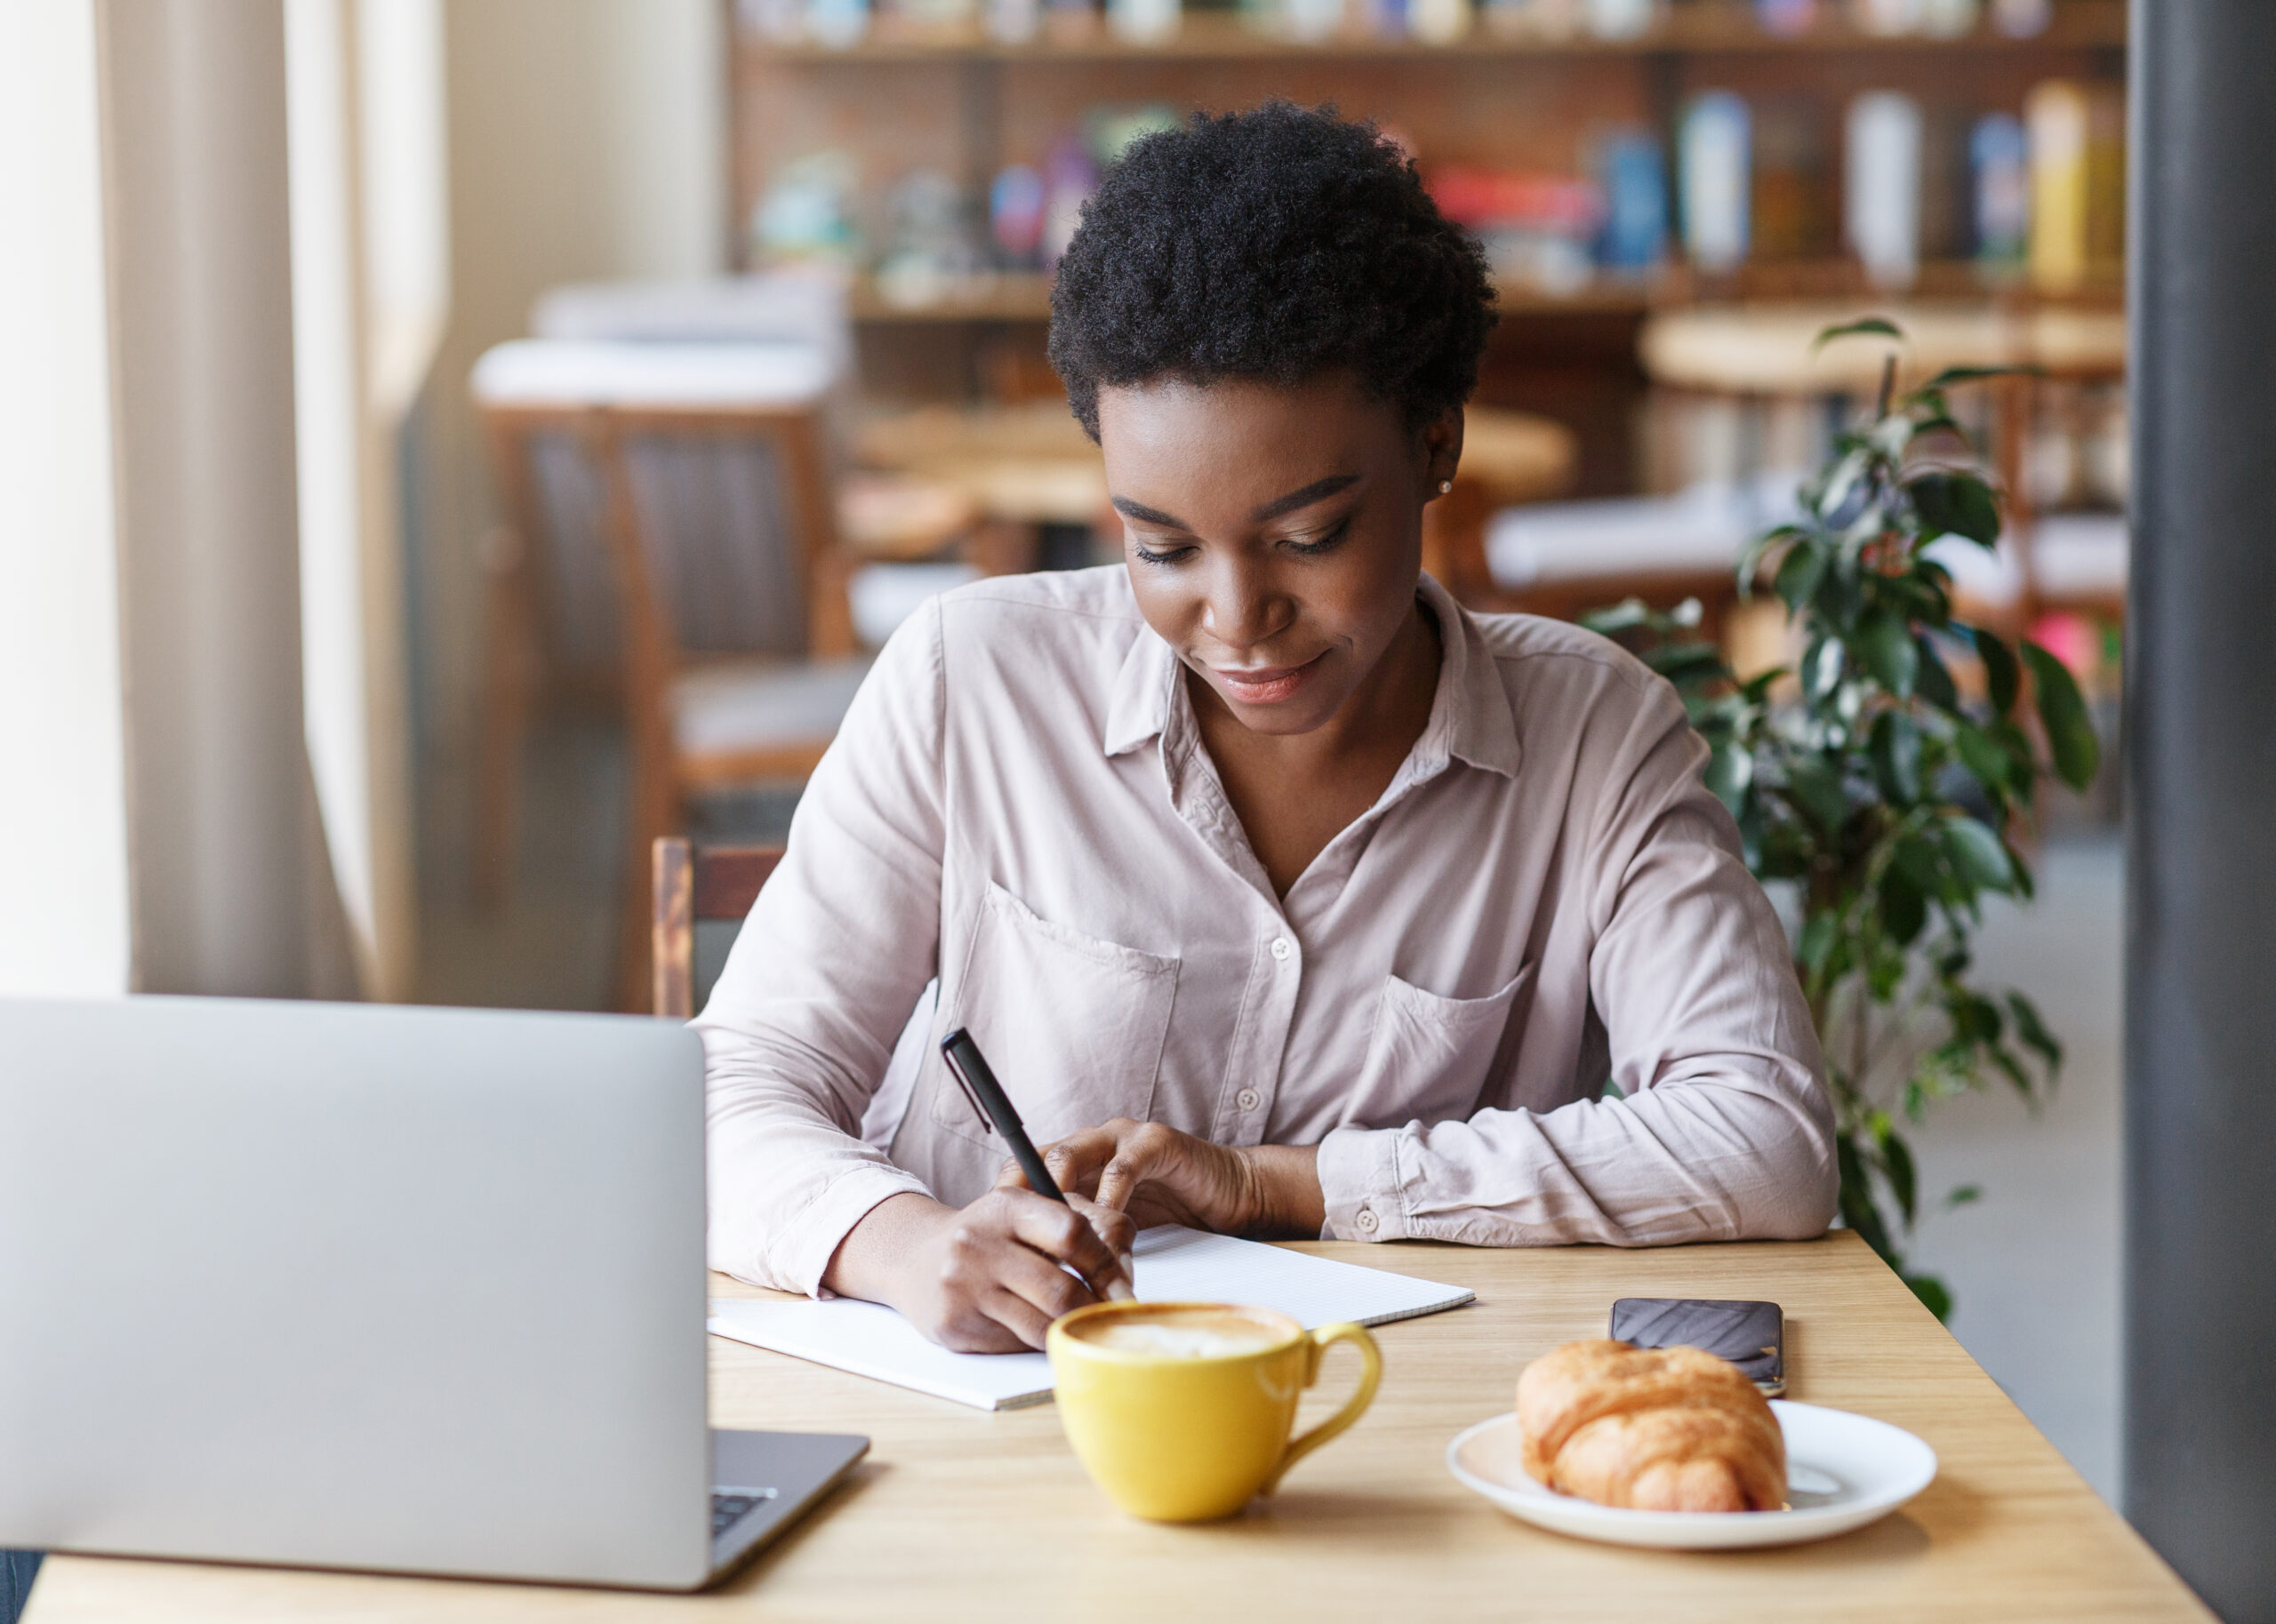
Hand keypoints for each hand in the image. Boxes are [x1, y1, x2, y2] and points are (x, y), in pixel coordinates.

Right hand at [823, 1190, 1135, 1352]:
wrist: (913, 1259)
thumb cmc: (984, 1238)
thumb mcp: (1019, 1215)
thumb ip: (1066, 1231)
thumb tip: (1123, 1275)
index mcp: (1006, 1206)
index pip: (1072, 1233)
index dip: (1106, 1264)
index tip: (1122, 1287)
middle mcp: (979, 1243)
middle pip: (1060, 1289)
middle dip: (1094, 1308)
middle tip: (1110, 1317)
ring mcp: (963, 1286)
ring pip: (1041, 1323)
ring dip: (1068, 1329)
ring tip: (1078, 1325)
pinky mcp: (955, 1323)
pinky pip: (1015, 1342)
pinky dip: (1035, 1340)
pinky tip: (1031, 1328)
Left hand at [1016, 1119, 1324, 1239]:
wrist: (1231, 1191)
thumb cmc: (1172, 1208)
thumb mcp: (1116, 1222)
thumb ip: (1083, 1232)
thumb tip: (1040, 1272)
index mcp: (1079, 1157)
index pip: (1028, 1167)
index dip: (1007, 1194)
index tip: (990, 1230)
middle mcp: (1094, 1141)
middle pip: (1040, 1157)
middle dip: (1023, 1195)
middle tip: (1011, 1233)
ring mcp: (1123, 1137)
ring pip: (1073, 1158)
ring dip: (1062, 1200)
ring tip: (1054, 1235)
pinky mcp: (1155, 1142)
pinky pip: (1123, 1167)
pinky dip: (1109, 1196)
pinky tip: (1105, 1224)